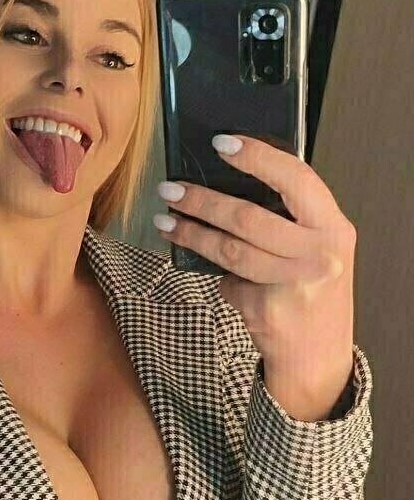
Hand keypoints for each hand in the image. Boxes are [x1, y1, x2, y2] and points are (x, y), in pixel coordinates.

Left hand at [154, 133, 356, 419]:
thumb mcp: (317, 247)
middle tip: (171, 189)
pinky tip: (205, 265)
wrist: (319, 355)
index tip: (220, 143)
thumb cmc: (311, 289)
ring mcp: (293, 284)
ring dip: (191, 233)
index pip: (296, 179)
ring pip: (230, 250)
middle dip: (203, 200)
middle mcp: (320, 254)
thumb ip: (290, 218)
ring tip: (165, 221)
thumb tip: (227, 181)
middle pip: (250, 218)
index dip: (257, 157)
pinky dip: (215, 272)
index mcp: (333, 227)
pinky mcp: (267, 309)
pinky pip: (229, 280)